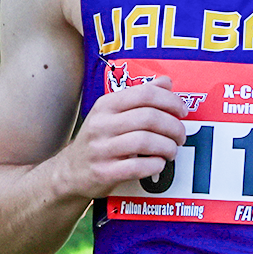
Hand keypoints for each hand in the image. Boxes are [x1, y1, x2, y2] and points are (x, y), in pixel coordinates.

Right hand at [58, 74, 187, 200]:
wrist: (71, 170)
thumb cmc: (99, 140)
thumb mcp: (112, 113)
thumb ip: (139, 97)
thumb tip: (165, 82)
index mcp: (105, 105)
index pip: (145, 94)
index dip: (171, 101)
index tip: (182, 111)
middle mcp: (101, 124)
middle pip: (149, 118)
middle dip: (174, 127)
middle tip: (180, 136)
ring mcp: (100, 148)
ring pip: (146, 141)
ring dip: (168, 147)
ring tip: (170, 151)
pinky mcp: (103, 171)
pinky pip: (138, 167)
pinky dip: (155, 165)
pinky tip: (157, 164)